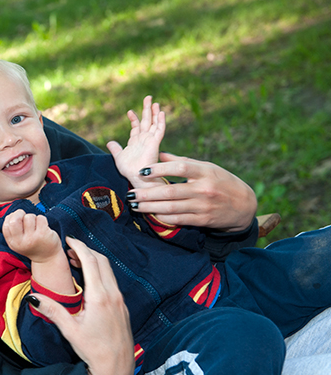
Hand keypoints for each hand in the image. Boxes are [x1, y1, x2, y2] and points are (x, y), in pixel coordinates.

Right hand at [3, 209, 62, 262]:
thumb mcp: (18, 242)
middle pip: (15, 220)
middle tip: (24, 216)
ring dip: (33, 217)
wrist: (47, 258)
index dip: (11, 217)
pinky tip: (43, 227)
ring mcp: (32, 238)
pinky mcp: (43, 234)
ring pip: (29, 217)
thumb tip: (12, 215)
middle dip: (19, 213)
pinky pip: (40, 218)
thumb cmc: (32, 245)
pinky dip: (42, 219)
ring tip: (35, 225)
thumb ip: (12, 231)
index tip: (17, 219)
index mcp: (13, 243)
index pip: (6, 225)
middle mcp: (21, 242)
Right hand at [28, 237, 134, 374]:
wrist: (118, 368)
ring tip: (76, 262)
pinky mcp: (122, 306)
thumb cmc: (93, 350)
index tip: (68, 240)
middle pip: (101, 261)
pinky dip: (100, 272)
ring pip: (108, 270)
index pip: (90, 261)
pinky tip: (89, 281)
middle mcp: (113, 294)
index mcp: (99, 296)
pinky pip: (112, 281)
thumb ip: (52, 310)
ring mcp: (120, 300)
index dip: (79, 247)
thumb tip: (33, 297)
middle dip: (86, 250)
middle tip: (69, 249)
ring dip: (94, 261)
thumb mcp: (70, 330)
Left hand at [107, 95, 165, 188]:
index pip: (136, 127)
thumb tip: (109, 142)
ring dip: (155, 113)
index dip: (134, 118)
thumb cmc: (128, 170)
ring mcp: (150, 141)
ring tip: (155, 102)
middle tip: (148, 98)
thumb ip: (115, 148)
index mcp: (136, 142)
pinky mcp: (155, 143)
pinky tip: (160, 113)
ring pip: (154, 123)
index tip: (130, 111)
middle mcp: (144, 140)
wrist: (136, 177)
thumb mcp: (118, 156)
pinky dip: (160, 121)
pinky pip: (159, 130)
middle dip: (147, 110)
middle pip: (146, 121)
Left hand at [127, 152, 256, 231]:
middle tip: (130, 193)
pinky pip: (178, 220)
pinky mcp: (203, 220)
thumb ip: (183, 162)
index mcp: (205, 172)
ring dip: (149, 207)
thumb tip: (160, 154)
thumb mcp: (207, 167)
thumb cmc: (221, 181)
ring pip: (171, 207)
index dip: (159, 169)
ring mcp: (203, 206)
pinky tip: (151, 214)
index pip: (180, 168)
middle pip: (170, 191)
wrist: (244, 205)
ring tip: (135, 204)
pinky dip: (162, 217)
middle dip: (147, 193)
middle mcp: (204, 189)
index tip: (142, 170)